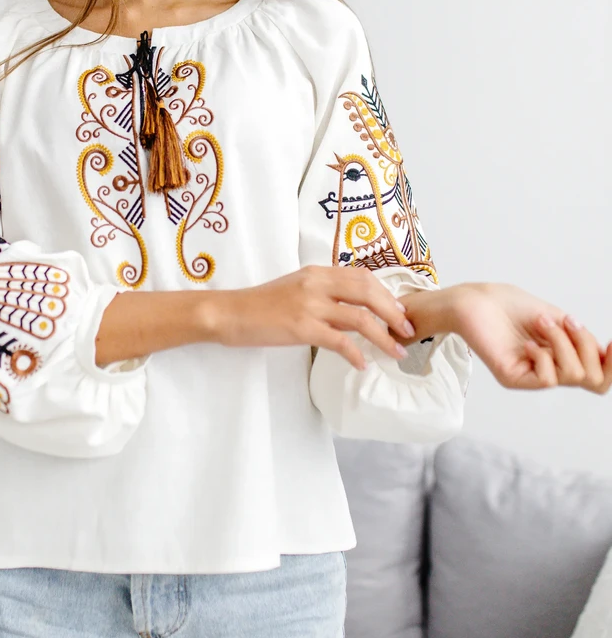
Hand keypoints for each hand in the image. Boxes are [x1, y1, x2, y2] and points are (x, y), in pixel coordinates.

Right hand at [212, 265, 415, 368]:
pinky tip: (361, 365)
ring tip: (396, 352)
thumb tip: (353, 312)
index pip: (362, 277)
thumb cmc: (260, 305)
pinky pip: (339, 341)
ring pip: (359, 318)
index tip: (399, 311)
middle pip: (368, 293)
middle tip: (407, 331)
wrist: (228, 313)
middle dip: (393, 313)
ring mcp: (309, 305)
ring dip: (383, 337)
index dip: (386, 294)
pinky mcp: (301, 327)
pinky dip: (355, 354)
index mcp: (317, 272)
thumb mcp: (296, 289)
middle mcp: (316, 284)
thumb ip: (324, 295)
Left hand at [449, 283, 611, 392]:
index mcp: (564, 357)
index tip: (611, 342)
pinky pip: (546, 379)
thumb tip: (605, 354)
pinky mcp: (514, 378)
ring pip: (572, 376)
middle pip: (594, 380)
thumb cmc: (513, 306)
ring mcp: (532, 376)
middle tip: (567, 321)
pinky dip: (543, 355)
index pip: (599, 377)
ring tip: (541, 323)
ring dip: (562, 342)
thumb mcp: (559, 319)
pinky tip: (526, 342)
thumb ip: (581, 339)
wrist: (477, 300)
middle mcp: (552, 370)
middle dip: (587, 347)